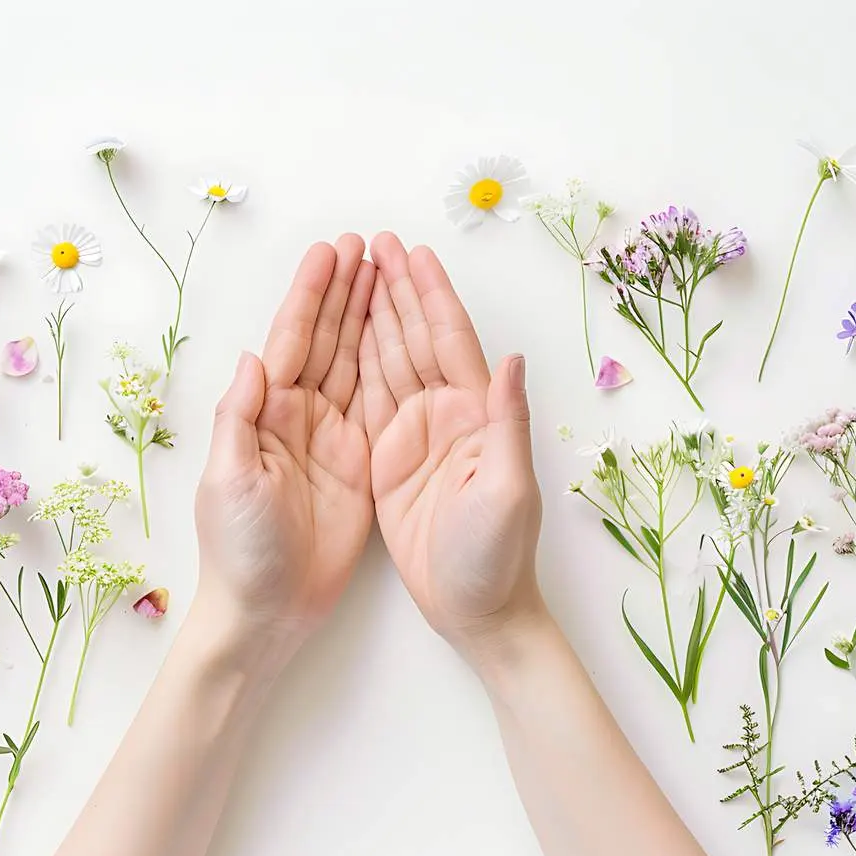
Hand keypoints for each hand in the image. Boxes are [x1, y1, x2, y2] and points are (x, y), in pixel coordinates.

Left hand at [194, 235, 375, 642]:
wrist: (267, 610)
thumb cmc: (238, 548)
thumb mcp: (228, 480)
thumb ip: (240, 418)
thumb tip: (254, 357)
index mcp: (265, 413)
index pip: (293, 340)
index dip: (312, 296)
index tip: (333, 253)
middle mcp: (298, 416)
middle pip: (327, 339)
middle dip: (345, 291)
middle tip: (369, 244)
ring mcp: (331, 437)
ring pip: (353, 362)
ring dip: (368, 316)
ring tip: (387, 271)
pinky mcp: (359, 462)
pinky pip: (377, 402)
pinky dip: (388, 364)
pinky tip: (402, 332)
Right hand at [358, 232, 545, 653]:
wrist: (477, 611)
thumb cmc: (499, 556)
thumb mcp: (508, 488)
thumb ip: (506, 421)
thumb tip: (511, 358)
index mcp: (476, 413)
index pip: (450, 339)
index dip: (430, 294)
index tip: (410, 251)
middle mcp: (447, 414)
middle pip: (417, 337)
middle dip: (397, 289)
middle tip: (372, 244)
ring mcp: (416, 435)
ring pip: (392, 360)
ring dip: (375, 315)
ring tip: (356, 272)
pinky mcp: (389, 460)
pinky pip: (371, 398)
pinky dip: (359, 360)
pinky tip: (345, 332)